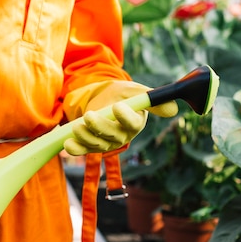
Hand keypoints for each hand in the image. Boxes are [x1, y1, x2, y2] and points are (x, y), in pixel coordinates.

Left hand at [63, 80, 177, 155]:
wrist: (102, 98)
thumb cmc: (121, 94)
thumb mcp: (135, 91)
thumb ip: (150, 98)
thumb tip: (173, 108)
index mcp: (135, 122)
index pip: (133, 123)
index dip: (126, 117)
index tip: (117, 106)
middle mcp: (122, 136)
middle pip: (112, 135)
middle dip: (99, 126)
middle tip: (88, 115)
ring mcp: (106, 142)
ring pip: (96, 144)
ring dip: (85, 136)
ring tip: (76, 126)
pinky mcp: (91, 146)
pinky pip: (83, 150)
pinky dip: (75, 149)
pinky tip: (67, 145)